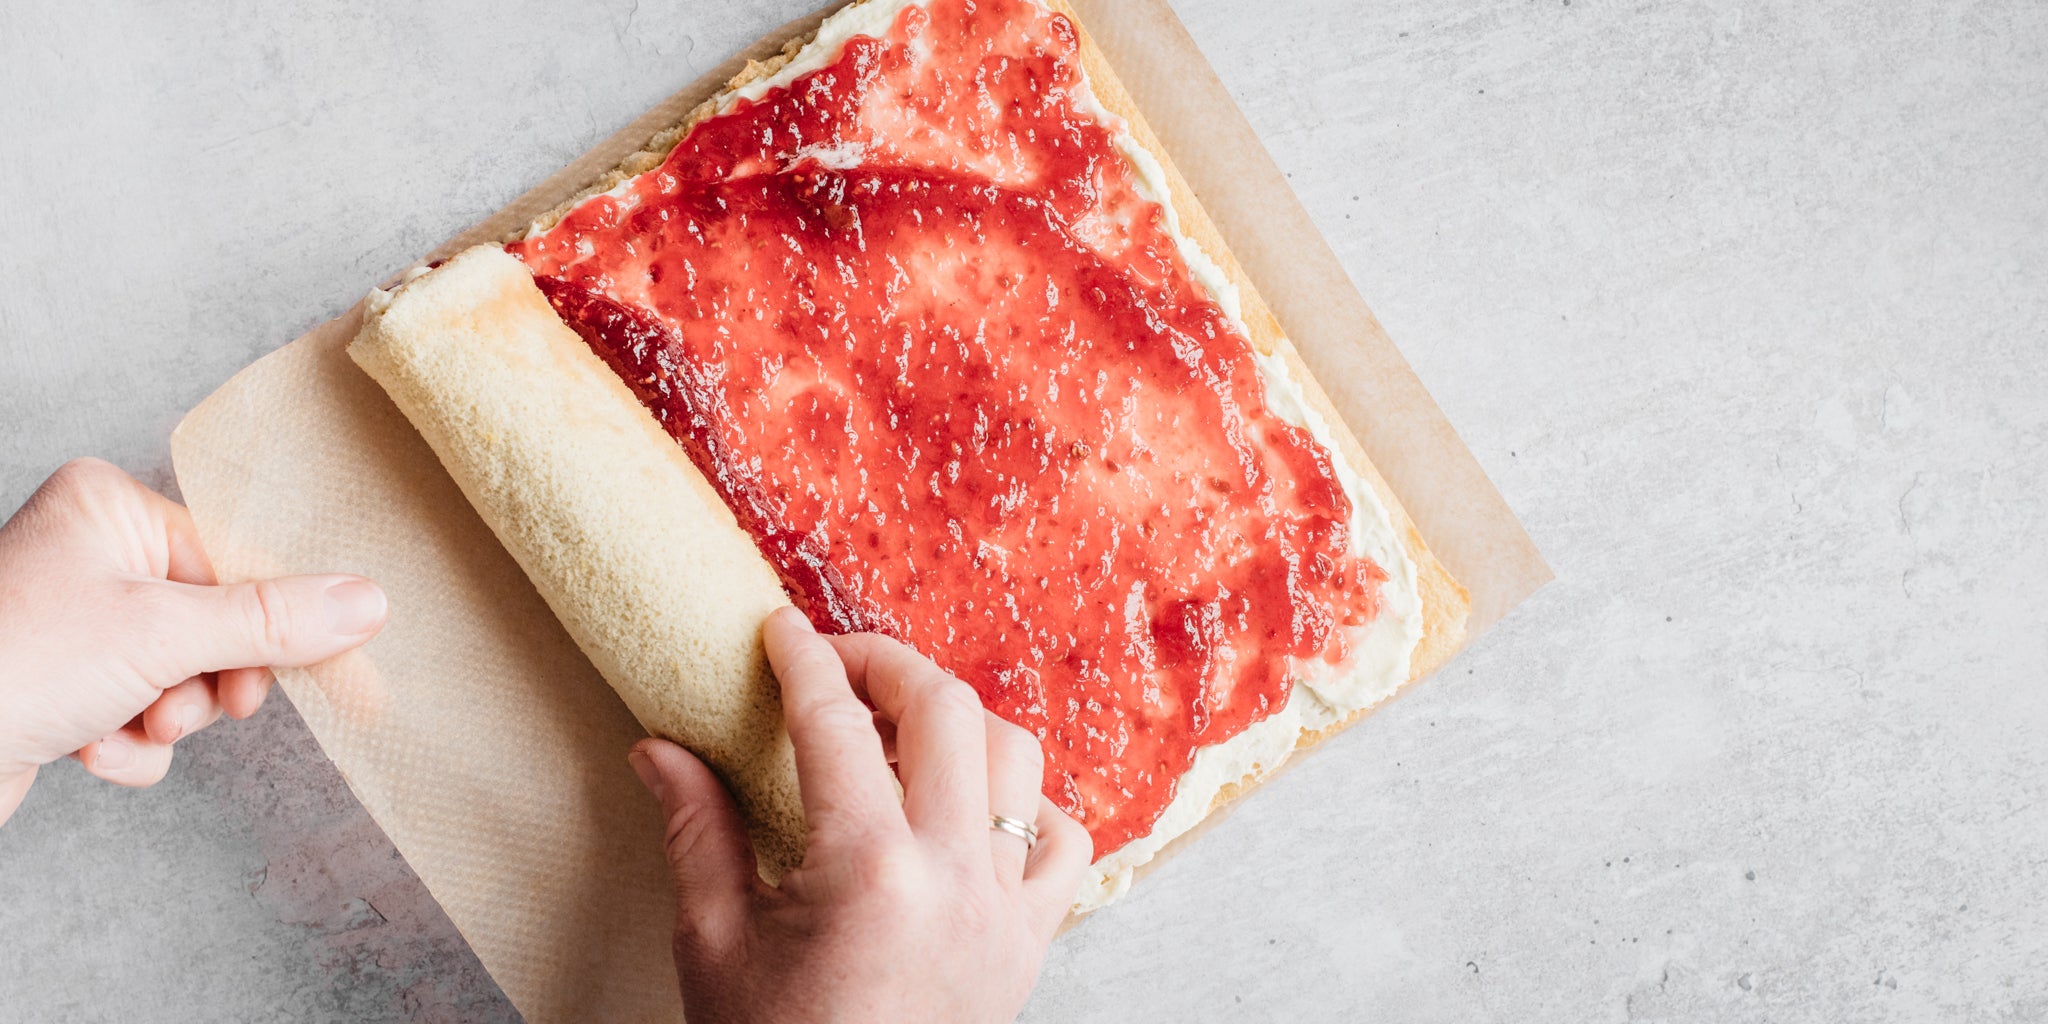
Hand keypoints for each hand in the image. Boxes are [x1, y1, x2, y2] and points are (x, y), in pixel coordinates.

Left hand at [0, 458, 387, 823]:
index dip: (273, 620)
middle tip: (197, 707)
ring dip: (167, 719)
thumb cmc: (11, 666)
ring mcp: (75, 622)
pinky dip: (129, 745)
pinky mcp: (64, 685)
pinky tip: (88, 750)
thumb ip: (272, 621)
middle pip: (214, 623)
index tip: (325, 665)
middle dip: (206, 681)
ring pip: (183, 676)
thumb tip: (368, 602)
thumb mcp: (162, 635)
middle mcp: (90, 555)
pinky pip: (140, 714)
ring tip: (129, 728)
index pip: (232, 560)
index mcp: (109, 508)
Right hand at [630, 607, 1090, 1023]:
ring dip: (961, 724)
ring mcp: (1004, 909)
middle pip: (945, 709)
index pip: (834, 723)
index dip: (802, 659)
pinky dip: (1029, 806)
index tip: (779, 629)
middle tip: (837, 662)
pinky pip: (1063, 843)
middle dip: (887, 663)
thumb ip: (697, 831)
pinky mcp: (1031, 944)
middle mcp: (952, 876)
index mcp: (867, 870)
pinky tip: (976, 805)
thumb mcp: (715, 944)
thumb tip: (660, 749)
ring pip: (1017, 760)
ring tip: (901, 728)